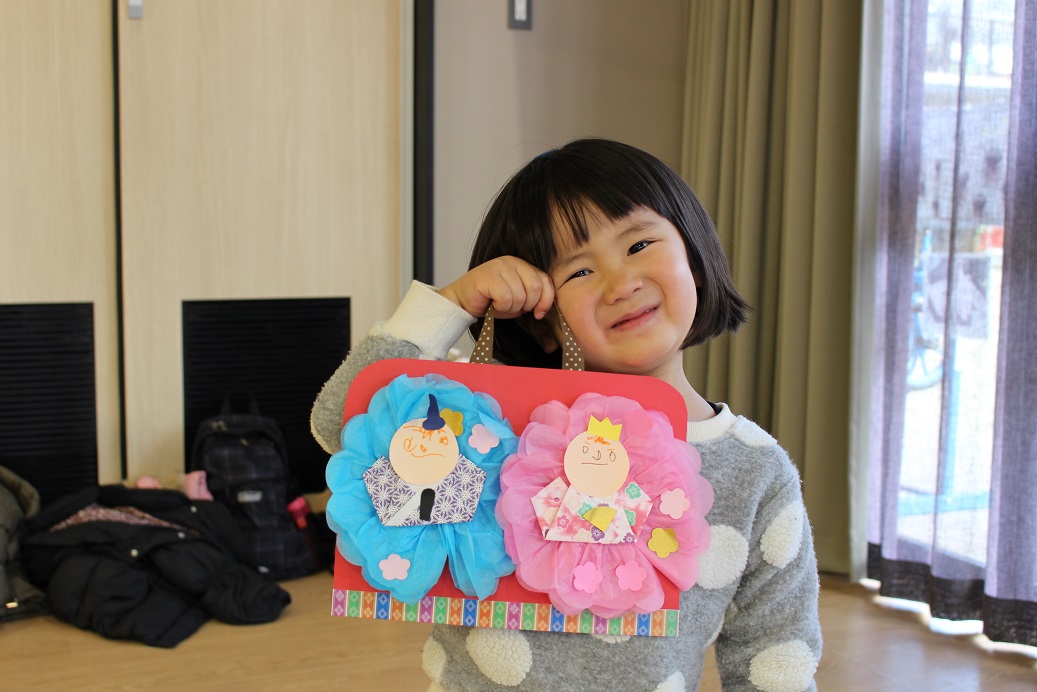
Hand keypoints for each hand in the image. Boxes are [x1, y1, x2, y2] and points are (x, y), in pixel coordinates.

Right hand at [438, 256, 553, 320]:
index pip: (545, 281)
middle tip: (512, 308)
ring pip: (520, 295)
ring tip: (499, 305)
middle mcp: (512, 261)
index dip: (546, 300)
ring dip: (511, 308)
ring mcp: (499, 266)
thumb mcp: (518, 299)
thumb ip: (533, 298)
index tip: (538, 313)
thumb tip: (544, 309)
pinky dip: (501, 307)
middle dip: (527, 305)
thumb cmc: (490, 301)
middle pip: (535, 287)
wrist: (462, 301)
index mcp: (523, 265)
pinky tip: (493, 305)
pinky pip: (506, 297)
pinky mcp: (488, 275)